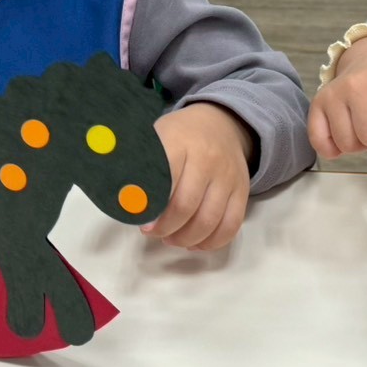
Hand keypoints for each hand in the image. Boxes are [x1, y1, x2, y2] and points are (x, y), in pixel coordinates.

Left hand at [145, 102, 254, 250]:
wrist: (222, 124)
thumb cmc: (180, 135)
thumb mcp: (156, 139)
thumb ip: (139, 167)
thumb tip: (124, 202)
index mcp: (179, 142)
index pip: (164, 181)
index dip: (150, 208)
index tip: (141, 221)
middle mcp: (207, 159)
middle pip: (185, 206)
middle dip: (165, 228)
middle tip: (153, 231)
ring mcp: (227, 176)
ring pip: (208, 221)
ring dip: (185, 238)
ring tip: (171, 238)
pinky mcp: (242, 190)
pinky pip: (231, 225)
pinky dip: (212, 242)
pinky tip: (195, 242)